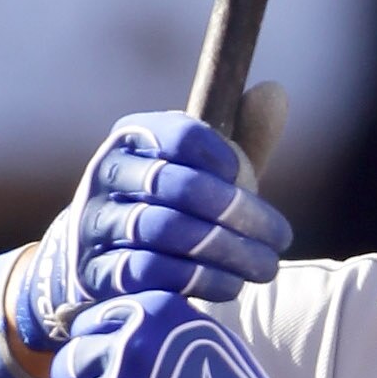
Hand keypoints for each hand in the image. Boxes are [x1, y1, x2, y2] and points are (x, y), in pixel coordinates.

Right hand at [9, 109, 289, 360]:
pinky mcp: (96, 270)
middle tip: (281, 237)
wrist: (97, 258)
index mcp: (133, 138)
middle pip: (177, 184)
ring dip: (225, 250)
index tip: (244, 177)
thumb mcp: (201, 171)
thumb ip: (241, 139)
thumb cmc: (166, 207)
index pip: (179, 134)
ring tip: (265, 266)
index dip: (220, 155)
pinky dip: (197, 279)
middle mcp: (108, 173)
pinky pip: (148, 272)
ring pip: (164, 229)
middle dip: (237, 212)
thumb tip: (276, 92)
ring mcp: (96, 222)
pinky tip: (230, 285)